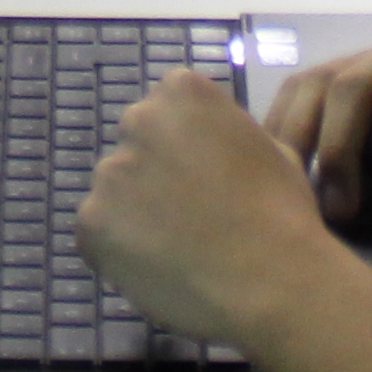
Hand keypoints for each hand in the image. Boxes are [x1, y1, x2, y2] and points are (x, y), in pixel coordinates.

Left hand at [77, 72, 346, 345]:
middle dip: (155, 173)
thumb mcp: (272, 148)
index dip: (187, 146)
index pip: (168, 109)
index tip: (207, 176)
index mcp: (182, 91)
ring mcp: (108, 172)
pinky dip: (120, 251)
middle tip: (189, 214)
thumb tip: (210, 148)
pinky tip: (159, 269)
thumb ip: (226, 134)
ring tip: (177, 249)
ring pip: (116, 191)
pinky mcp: (89, 222)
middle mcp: (137, 120)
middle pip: (137, 144)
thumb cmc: (282, 213)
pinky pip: (99, 233)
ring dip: (136, 213)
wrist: (270, 280)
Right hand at [259, 22, 371, 261]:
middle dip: (340, 153)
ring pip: (316, 82)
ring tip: (297, 192)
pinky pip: (300, 86)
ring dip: (300, 139)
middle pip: (351, 87)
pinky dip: (285, 124)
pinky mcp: (341, 65)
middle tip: (342, 213)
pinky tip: (282, 165)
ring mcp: (366, 54)